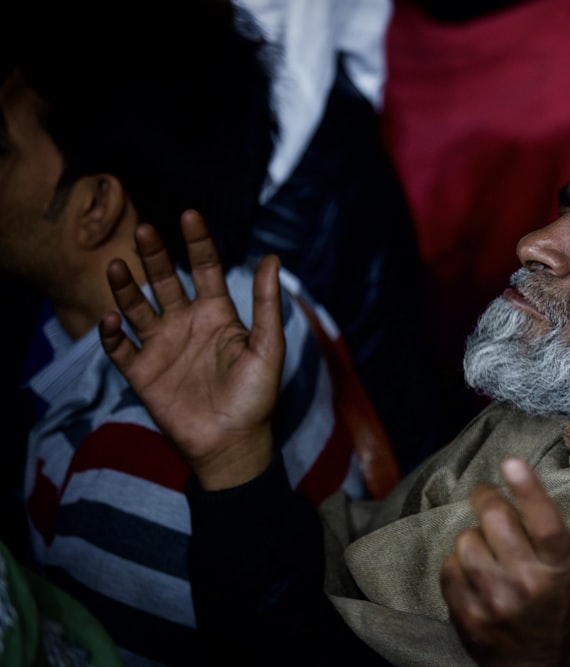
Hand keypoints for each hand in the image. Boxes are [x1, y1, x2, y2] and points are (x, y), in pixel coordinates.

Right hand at [99, 210, 284, 489]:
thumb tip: (272, 257)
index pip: (204, 269)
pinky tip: (112, 320)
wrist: (233, 444)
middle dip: (154, 255)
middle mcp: (186, 324)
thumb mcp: (268, 347)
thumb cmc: (256, 397)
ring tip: (116, 265)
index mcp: (218, 314)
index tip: (189, 215)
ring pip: (136, 307)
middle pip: (165, 280)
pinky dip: (112, 333)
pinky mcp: (142, 373)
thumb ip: (267, 304)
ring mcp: (162, 347)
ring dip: (125, 287)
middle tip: (144, 229)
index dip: (197, 243)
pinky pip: (120, 348)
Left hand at [440, 458, 569, 666]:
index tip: (512, 462)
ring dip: (475, 536)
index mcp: (561, 566)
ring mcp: (495, 600)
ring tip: (489, 546)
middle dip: (488, 498)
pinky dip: (458, 564)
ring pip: (466, 539)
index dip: (528, 489)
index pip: (545, 522)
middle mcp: (528, 582)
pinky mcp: (467, 615)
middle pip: (495, 518)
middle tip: (491, 498)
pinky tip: (476, 572)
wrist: (539, 664)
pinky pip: (449, 567)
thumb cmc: (567, 603)